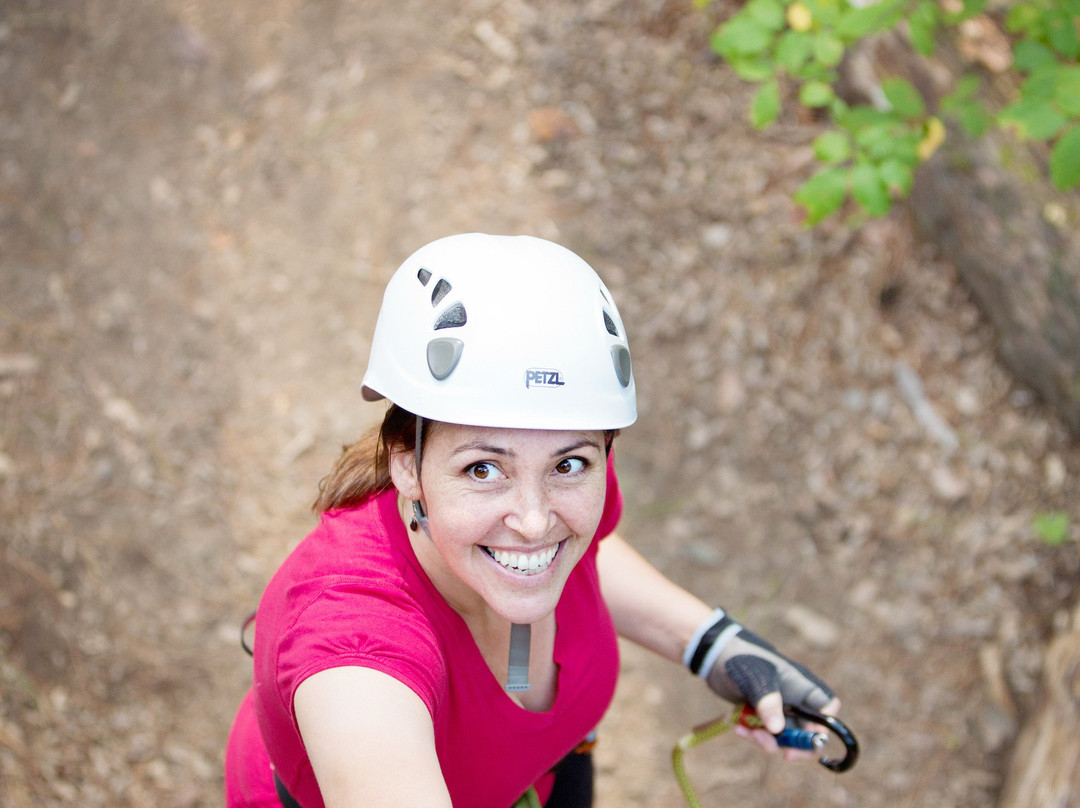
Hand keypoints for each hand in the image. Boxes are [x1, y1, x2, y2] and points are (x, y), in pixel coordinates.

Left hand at [685, 609, 838, 759]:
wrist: (715, 655)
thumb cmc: (741, 659)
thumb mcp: (755, 677)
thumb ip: (767, 701)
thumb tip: (778, 730)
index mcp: (802, 686)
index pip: (827, 708)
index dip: (824, 725)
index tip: (807, 734)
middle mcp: (794, 700)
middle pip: (809, 732)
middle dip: (797, 745)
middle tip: (784, 753)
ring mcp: (778, 709)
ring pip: (784, 738)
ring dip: (768, 742)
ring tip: (747, 733)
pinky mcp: (762, 716)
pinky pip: (765, 736)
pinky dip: (754, 737)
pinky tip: (739, 729)